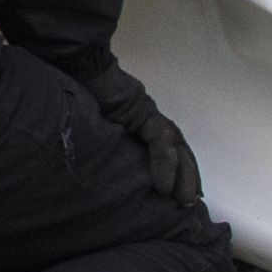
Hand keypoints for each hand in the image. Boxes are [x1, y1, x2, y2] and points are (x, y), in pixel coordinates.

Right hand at [78, 58, 207, 213]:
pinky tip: (163, 186)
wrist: (81, 70)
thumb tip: (110, 170)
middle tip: (190, 202)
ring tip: (183, 199)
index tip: (181, 193)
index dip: (178, 170)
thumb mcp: (100, 128)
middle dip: (188, 176)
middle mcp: (150, 117)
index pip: (168, 148)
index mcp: (142, 120)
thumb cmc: (85, 97)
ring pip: (176, 149)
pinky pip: (160, 143)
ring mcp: (149, 114)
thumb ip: (112, 142)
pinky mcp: (143, 112)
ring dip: (183, 176)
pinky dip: (164, 165)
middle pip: (179, 149)